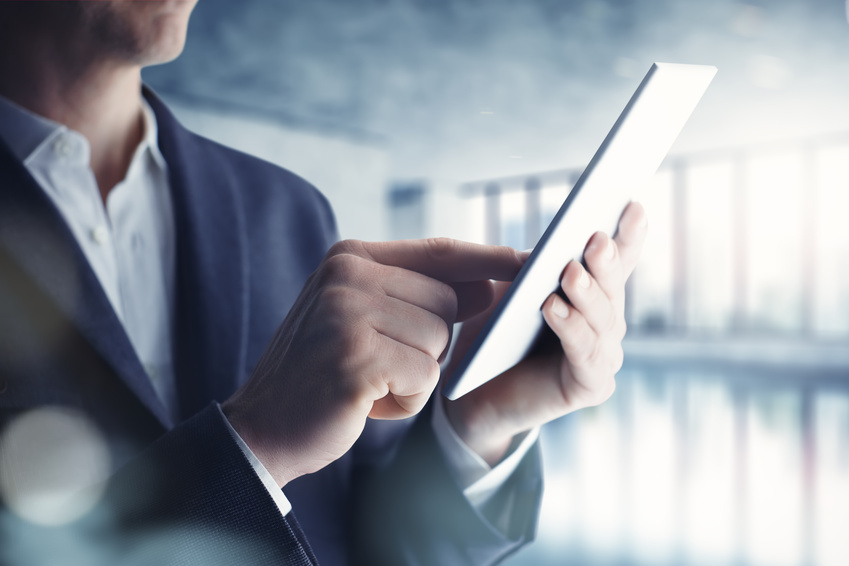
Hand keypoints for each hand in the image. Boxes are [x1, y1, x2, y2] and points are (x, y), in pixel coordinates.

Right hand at [221, 238, 524, 486]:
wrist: (262, 427)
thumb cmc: (321, 372)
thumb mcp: (363, 319)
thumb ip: (418, 296)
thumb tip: (490, 285)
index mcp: (350, 258)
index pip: (439, 252)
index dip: (487, 258)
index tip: (528, 261)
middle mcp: (348, 276)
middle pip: (447, 302)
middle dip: (430, 344)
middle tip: (380, 364)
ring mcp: (349, 313)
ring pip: (440, 341)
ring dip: (416, 375)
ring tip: (369, 383)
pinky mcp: (357, 357)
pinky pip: (426, 377)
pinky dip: (406, 401)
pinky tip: (366, 402)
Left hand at [443, 202, 648, 464]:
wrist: (474, 392)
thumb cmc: (495, 334)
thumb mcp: (510, 290)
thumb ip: (532, 269)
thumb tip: (549, 248)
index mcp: (593, 292)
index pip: (618, 259)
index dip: (628, 233)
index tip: (631, 203)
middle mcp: (606, 321)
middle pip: (612, 286)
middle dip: (605, 261)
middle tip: (595, 238)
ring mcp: (603, 354)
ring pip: (602, 320)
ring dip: (586, 294)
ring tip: (569, 272)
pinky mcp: (591, 385)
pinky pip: (585, 354)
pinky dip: (571, 330)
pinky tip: (554, 308)